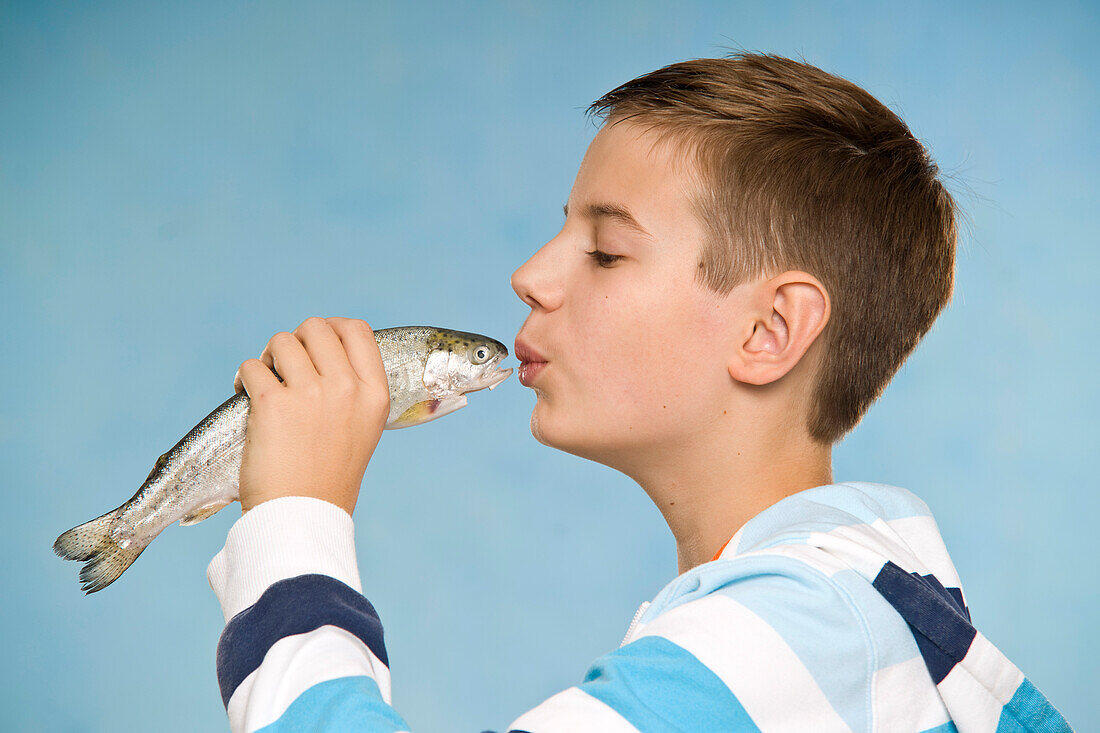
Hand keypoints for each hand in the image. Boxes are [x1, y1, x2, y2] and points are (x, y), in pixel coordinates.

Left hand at [233, 317, 390, 515]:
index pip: (357, 330)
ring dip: (268, 357)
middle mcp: (347, 388)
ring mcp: (311, 394)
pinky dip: (244, 378)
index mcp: (374, 393)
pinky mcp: (274, 404)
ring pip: (282, 341)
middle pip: (317, 328)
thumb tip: (324, 351)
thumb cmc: (329, 476)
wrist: (303, 515)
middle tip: (284, 366)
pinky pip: (252, 367)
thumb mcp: (362, 427)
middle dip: (296, 341)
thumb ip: (353, 389)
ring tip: (265, 381)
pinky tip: (246, 397)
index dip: (332, 328)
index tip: (315, 344)